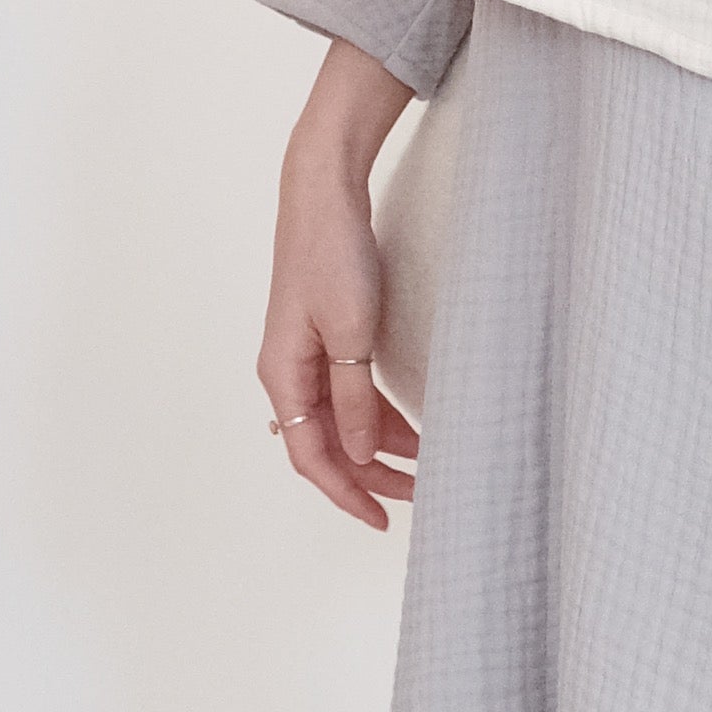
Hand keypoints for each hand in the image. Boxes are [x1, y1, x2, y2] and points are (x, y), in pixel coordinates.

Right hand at [261, 40, 420, 530]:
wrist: (324, 193)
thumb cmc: (330, 254)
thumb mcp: (350, 334)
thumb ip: (353, 399)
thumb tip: (359, 455)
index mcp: (283, 377)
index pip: (310, 457)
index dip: (346, 493)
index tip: (381, 519)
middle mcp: (289, 373)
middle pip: (326, 445)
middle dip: (370, 477)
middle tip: (419, 496)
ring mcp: (308, 356)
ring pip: (342, 422)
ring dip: (381, 446)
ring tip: (427, 463)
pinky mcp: (328, 338)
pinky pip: (350, 393)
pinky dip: (379, 415)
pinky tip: (412, 426)